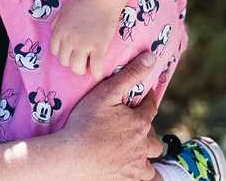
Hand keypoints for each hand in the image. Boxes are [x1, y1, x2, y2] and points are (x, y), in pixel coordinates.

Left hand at [50, 0, 120, 79]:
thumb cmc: (83, 2)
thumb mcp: (63, 10)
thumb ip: (57, 22)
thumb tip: (54, 32)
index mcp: (59, 32)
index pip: (55, 52)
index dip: (63, 53)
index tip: (70, 52)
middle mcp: (69, 40)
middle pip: (65, 62)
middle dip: (71, 61)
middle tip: (80, 59)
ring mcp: (83, 45)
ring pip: (77, 67)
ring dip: (81, 69)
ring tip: (87, 65)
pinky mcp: (98, 47)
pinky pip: (95, 67)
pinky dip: (96, 73)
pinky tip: (97, 73)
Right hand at [53, 51, 164, 179]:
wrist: (72, 155)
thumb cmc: (85, 122)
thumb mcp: (106, 92)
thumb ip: (129, 75)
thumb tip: (151, 58)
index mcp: (139, 122)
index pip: (150, 108)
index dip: (147, 101)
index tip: (143, 97)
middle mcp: (142, 145)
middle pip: (153, 138)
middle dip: (146, 131)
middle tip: (132, 127)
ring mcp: (135, 164)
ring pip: (150, 160)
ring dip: (145, 154)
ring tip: (133, 150)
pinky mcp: (127, 178)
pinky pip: (144, 178)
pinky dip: (142, 174)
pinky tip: (132, 170)